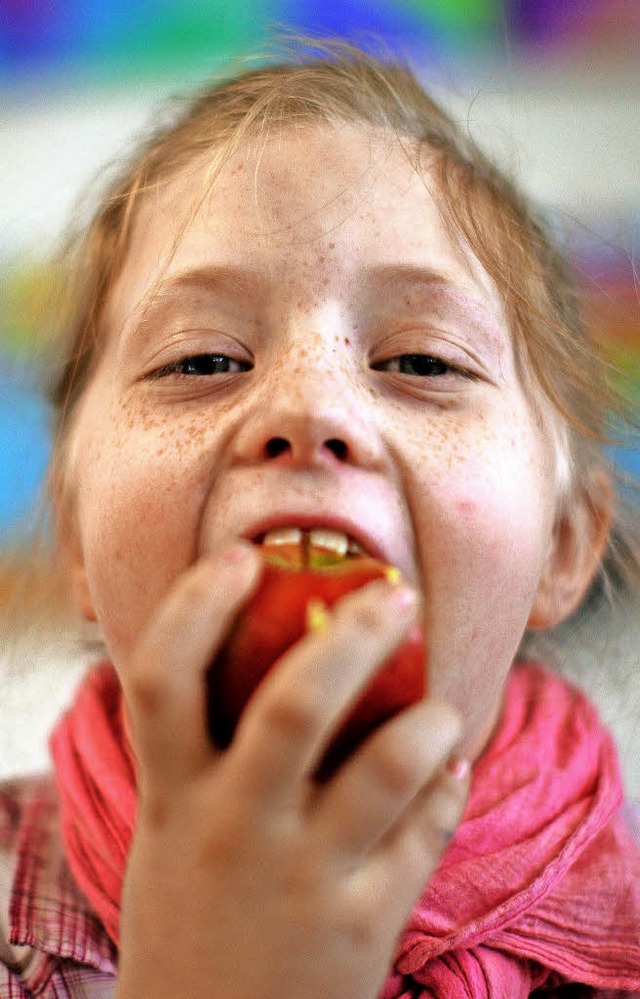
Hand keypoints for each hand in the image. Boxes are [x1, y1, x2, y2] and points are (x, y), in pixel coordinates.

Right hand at [115, 542, 467, 998]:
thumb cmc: (191, 911)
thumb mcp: (174, 827)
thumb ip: (204, 750)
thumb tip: (257, 648)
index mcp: (173, 797)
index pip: (163, 678)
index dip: (197, 604)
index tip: (243, 556)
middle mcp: (233, 830)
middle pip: (291, 704)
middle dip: (352, 635)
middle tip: (394, 594)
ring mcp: (301, 880)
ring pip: (384, 769)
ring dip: (429, 719)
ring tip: (442, 702)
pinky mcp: (362, 926)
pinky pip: (425, 834)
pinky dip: (447, 789)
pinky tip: (449, 769)